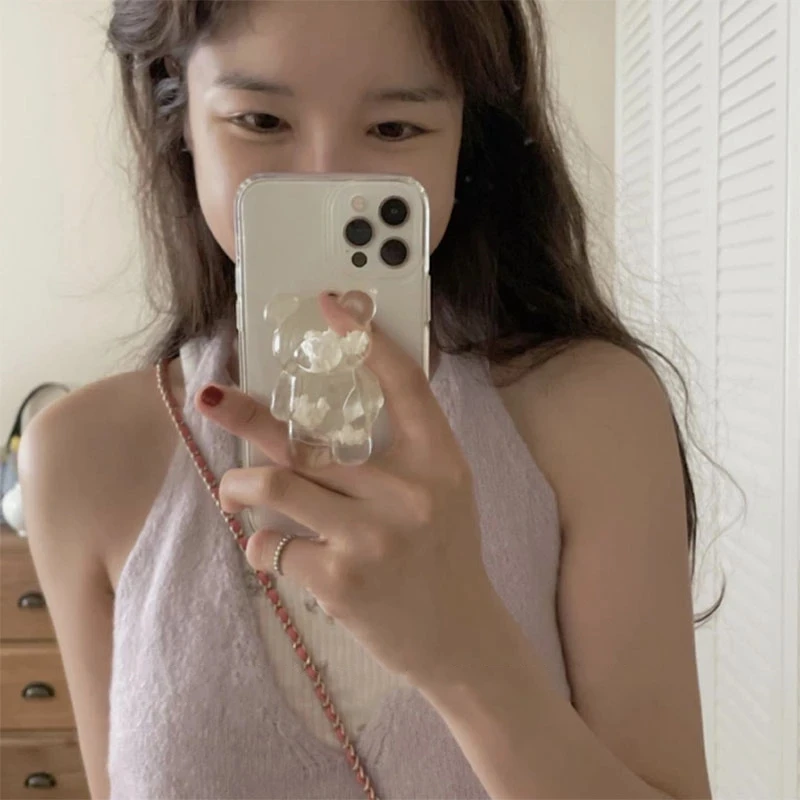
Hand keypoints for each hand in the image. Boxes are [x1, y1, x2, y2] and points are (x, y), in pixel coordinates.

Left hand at [195, 292, 500, 688]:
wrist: (461, 637)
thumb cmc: (443, 554)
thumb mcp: (442, 491)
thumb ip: (399, 451)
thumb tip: (325, 412)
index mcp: (439, 460)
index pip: (402, 383)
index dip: (364, 340)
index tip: (330, 306)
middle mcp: (408, 492)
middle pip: (308, 439)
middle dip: (248, 416)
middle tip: (212, 398)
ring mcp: (372, 537)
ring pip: (275, 487)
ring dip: (238, 488)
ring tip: (233, 491)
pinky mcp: (340, 581)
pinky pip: (271, 547)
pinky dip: (259, 547)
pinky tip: (272, 551)